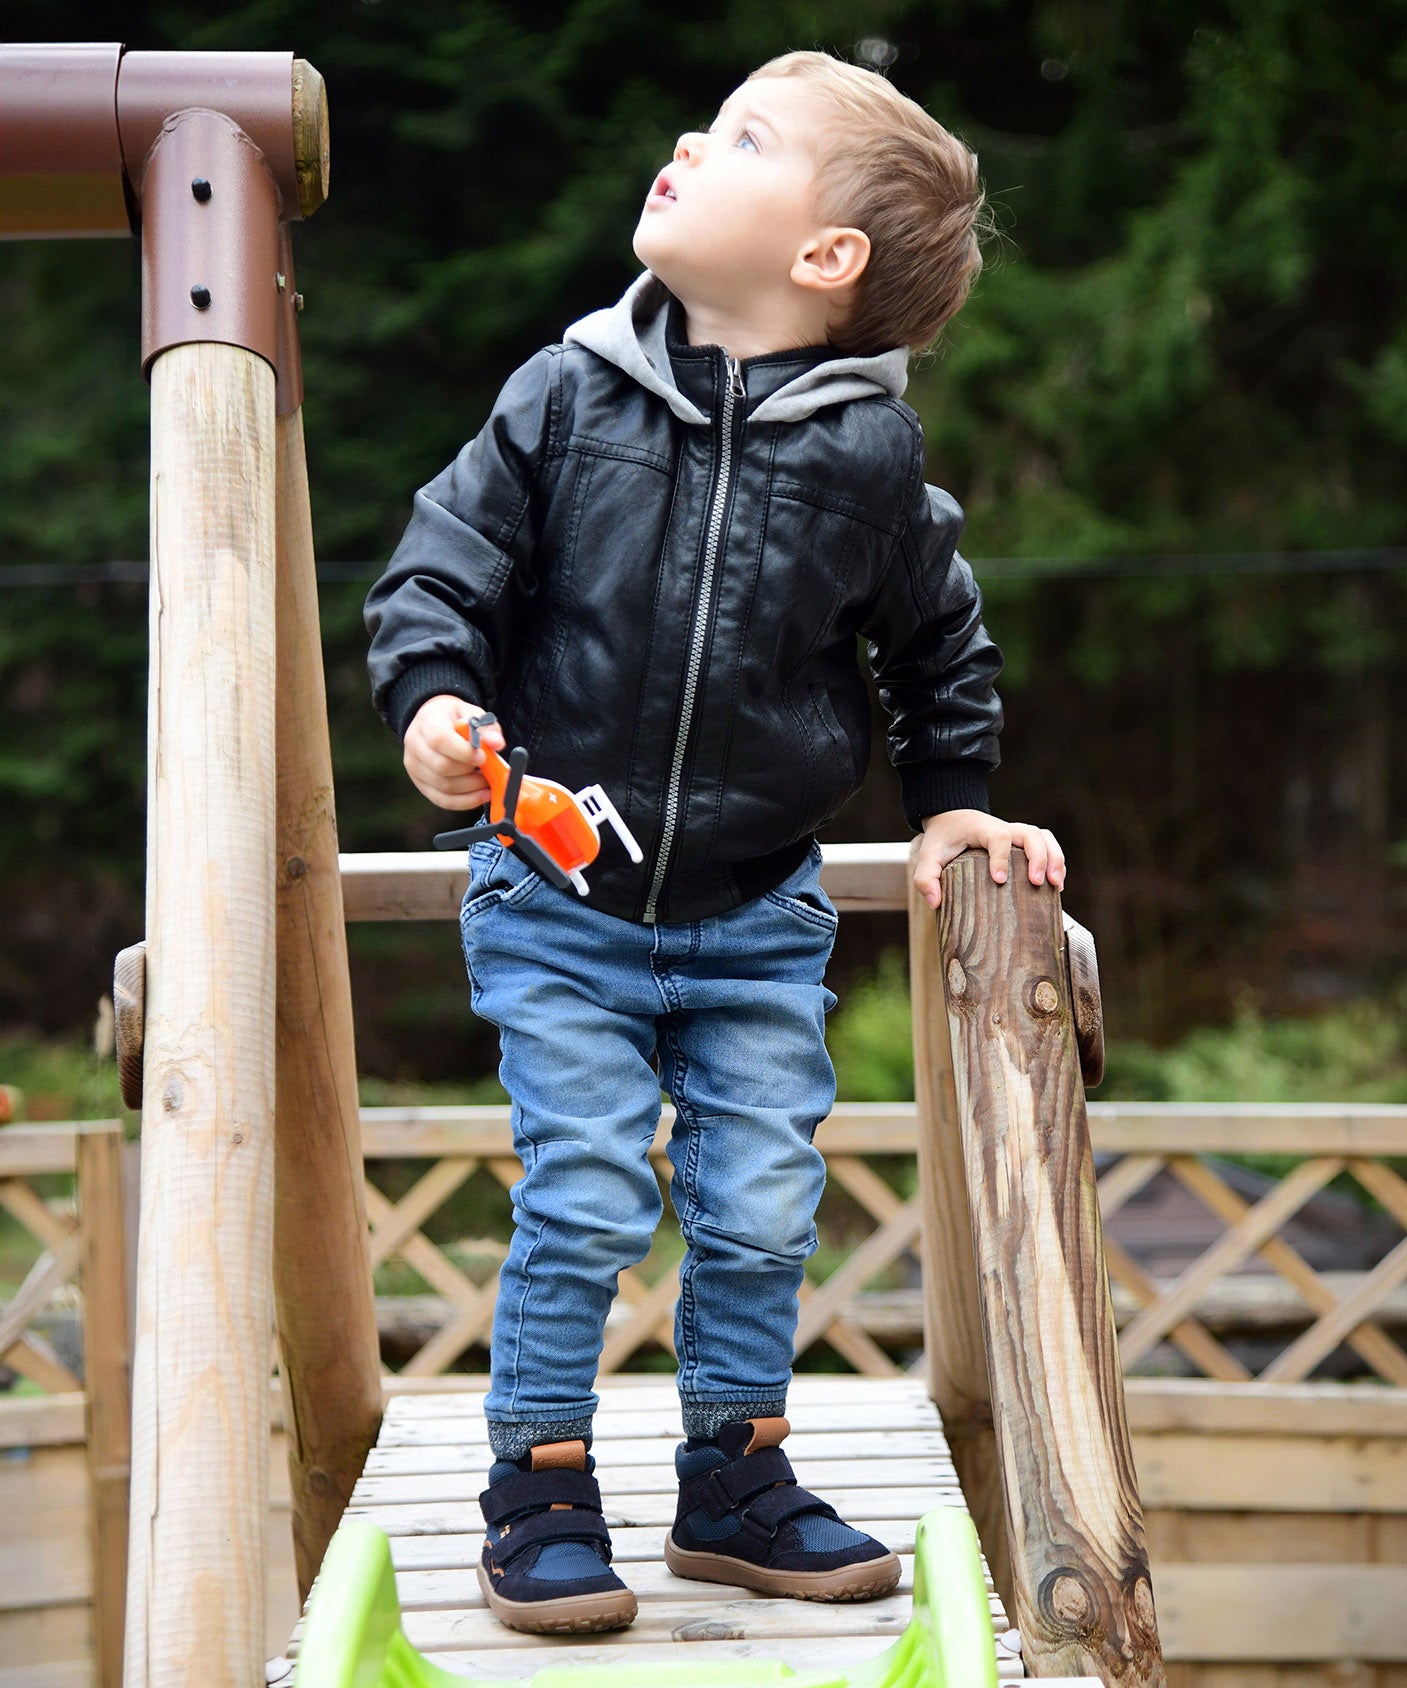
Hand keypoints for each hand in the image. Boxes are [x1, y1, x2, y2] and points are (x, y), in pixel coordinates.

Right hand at [403, 694, 505, 808]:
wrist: (435, 722)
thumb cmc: (456, 718)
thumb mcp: (473, 714)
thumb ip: (487, 728)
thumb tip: (497, 743)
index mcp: (428, 722)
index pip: (440, 740)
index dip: (463, 752)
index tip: (483, 757)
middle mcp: (415, 744)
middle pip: (442, 766)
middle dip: (470, 772)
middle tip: (490, 771)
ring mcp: (415, 767)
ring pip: (444, 786)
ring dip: (472, 788)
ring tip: (487, 780)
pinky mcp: (421, 784)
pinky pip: (443, 800)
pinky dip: (466, 801)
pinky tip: (482, 794)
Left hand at [913, 809, 1065, 908]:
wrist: (953, 818)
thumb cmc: (942, 838)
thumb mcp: (928, 854)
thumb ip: (925, 877)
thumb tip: (935, 902)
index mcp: (981, 828)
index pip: (998, 836)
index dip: (1001, 857)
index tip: (999, 880)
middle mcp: (1004, 828)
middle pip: (1031, 834)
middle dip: (1038, 858)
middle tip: (1036, 883)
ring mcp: (1016, 835)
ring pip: (1044, 838)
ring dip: (1054, 859)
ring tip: (1054, 885)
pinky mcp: (1023, 844)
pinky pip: (1048, 845)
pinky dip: (1056, 862)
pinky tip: (1056, 885)